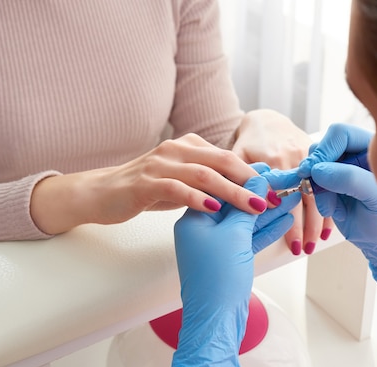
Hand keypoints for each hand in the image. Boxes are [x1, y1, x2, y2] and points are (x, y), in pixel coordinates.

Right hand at [30, 133, 268, 234]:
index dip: (255, 175)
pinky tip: (214, 209)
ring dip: (232, 192)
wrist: (100, 193)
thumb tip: (245, 189)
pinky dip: (197, 198)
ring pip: (204, 175)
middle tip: (272, 199)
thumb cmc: (146, 189)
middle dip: (251, 181)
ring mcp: (160, 164)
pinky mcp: (145, 182)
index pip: (229, 157)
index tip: (275, 192)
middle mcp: (176, 149)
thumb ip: (209, 182)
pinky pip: (176, 188)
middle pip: (223, 162)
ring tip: (253, 206)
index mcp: (189, 146)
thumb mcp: (182, 182)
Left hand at [172, 174, 299, 366]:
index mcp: (193, 219)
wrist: (215, 320)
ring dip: (267, 211)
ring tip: (292, 197)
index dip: (244, 177)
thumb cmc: (217, 278)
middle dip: (259, 194)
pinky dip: (265, 230)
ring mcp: (216, 247)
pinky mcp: (229, 261)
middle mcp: (202, 230)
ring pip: (245, 222)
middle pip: (235, 204)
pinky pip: (249, 239)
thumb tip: (257, 182)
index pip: (219, 188)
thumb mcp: (233, 235)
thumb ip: (246, 206)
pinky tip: (284, 219)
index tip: (267, 167)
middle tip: (284, 180)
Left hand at [233, 109, 335, 254]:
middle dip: (306, 228)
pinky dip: (326, 208)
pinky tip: (326, 227)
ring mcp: (308, 159)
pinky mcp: (316, 163)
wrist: (266, 120)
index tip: (293, 246)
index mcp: (274, 161)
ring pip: (315, 196)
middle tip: (305, 249)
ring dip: (317, 222)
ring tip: (315, 243)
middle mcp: (293, 160)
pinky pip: (323, 188)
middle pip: (303, 201)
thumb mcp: (238, 157)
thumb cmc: (249, 143)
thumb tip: (244, 204)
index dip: (289, 223)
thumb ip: (239, 178)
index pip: (282, 199)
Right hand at [268, 123, 376, 286]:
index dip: (325, 148)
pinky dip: (318, 198)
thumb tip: (317, 170)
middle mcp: (355, 154)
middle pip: (322, 146)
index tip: (316, 169)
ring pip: (313, 166)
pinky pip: (312, 184)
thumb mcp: (376, 198)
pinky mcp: (329, 185)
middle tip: (313, 186)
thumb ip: (351, 179)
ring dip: (316, 186)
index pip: (341, 134)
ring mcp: (340, 169)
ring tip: (330, 207)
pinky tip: (333, 211)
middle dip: (316, 168)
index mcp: (373, 147)